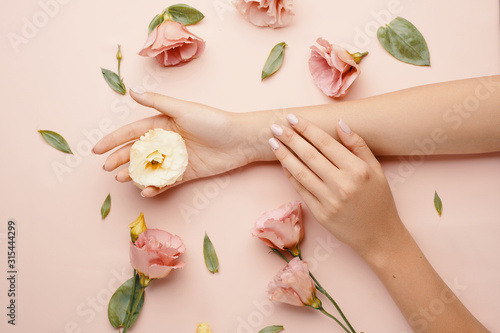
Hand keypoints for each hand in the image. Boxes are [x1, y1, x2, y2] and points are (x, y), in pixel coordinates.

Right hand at [93, 89, 250, 196]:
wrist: (239, 140)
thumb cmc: (213, 121)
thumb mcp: (182, 109)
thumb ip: (157, 102)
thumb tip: (131, 91)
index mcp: (164, 124)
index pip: (133, 132)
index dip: (114, 140)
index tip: (96, 149)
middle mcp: (168, 141)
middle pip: (138, 152)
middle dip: (121, 159)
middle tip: (107, 168)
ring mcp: (177, 158)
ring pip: (150, 168)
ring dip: (135, 174)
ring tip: (122, 179)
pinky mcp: (187, 173)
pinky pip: (167, 181)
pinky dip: (156, 187)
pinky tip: (146, 191)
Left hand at [268, 114, 406, 256]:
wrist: (379, 236)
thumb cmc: (379, 200)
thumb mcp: (376, 169)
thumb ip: (358, 145)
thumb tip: (339, 123)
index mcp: (357, 170)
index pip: (325, 143)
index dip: (306, 128)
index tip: (292, 117)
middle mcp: (342, 185)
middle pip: (309, 156)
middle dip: (289, 138)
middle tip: (275, 126)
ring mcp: (329, 201)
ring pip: (300, 172)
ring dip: (284, 156)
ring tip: (272, 142)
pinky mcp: (320, 214)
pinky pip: (300, 190)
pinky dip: (290, 175)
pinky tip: (282, 163)